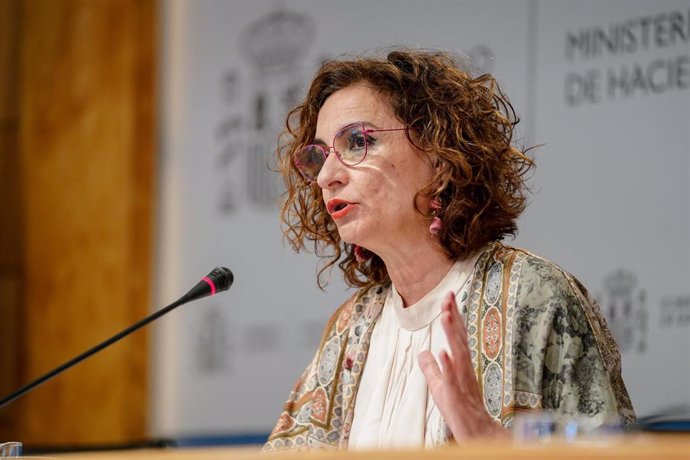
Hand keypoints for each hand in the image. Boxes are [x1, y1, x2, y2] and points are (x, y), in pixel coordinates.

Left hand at [419, 292, 508, 440]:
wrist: (475, 432)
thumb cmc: (458, 409)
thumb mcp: (439, 385)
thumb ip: (432, 368)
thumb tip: (424, 352)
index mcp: (459, 363)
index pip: (455, 335)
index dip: (452, 315)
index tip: (447, 296)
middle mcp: (463, 367)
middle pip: (458, 337)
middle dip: (453, 316)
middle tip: (448, 295)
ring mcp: (461, 380)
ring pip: (457, 352)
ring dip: (451, 334)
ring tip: (445, 315)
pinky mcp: (456, 395)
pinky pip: (452, 378)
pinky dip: (448, 365)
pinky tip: (443, 352)